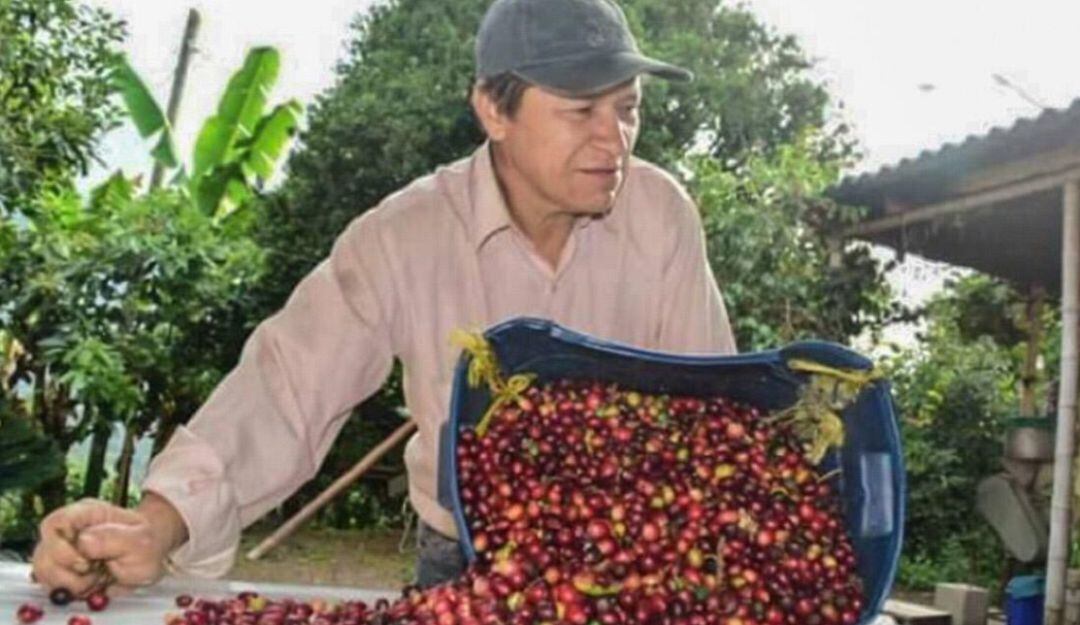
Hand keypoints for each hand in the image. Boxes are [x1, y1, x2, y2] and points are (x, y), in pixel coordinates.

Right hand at [31, 494, 187, 595]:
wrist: (150, 555)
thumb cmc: (146, 543)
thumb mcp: (139, 539)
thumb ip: (113, 538)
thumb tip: (82, 541)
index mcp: (86, 514)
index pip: (54, 524)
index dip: (61, 548)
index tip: (84, 563)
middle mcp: (70, 530)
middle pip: (44, 552)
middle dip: (67, 571)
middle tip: (94, 572)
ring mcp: (64, 549)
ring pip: (44, 570)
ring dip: (69, 583)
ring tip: (95, 578)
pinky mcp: (64, 568)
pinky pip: (52, 582)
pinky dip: (70, 589)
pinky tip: (90, 584)